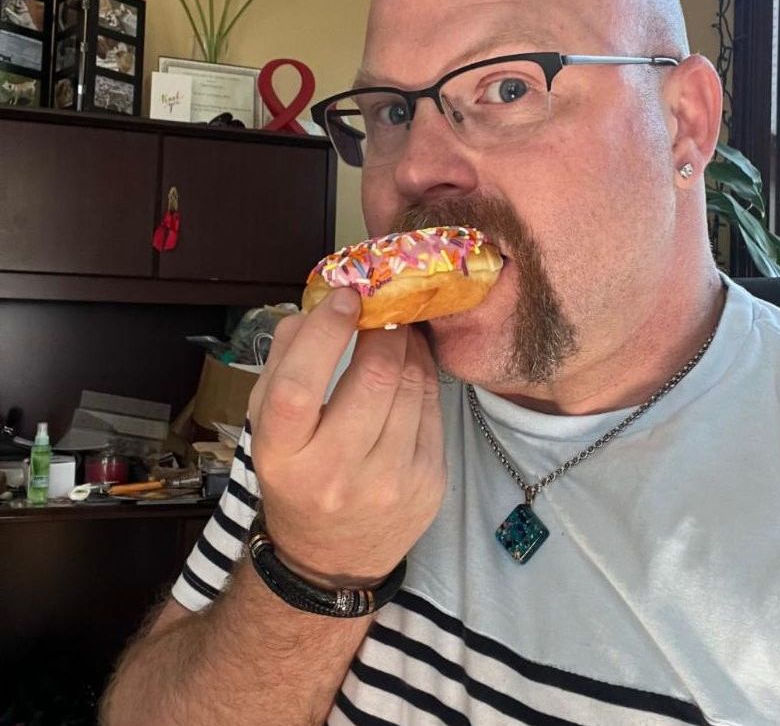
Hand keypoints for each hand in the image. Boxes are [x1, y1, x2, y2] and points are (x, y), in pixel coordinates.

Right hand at [248, 289, 445, 586]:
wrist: (332, 559)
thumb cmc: (296, 477)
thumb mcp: (268, 427)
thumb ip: (282, 363)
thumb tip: (317, 308)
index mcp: (282, 456)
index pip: (298, 387)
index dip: (324, 334)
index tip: (345, 298)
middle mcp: (335, 474)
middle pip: (372, 379)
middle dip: (385, 330)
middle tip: (384, 309)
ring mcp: (389, 483)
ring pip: (412, 386)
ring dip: (409, 347)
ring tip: (400, 332)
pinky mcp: (429, 484)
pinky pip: (434, 409)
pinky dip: (426, 376)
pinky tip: (414, 366)